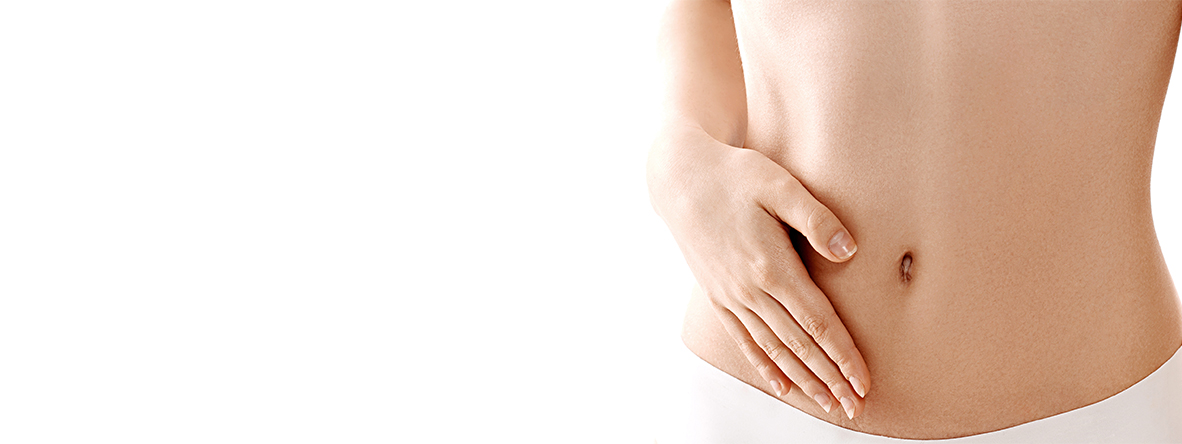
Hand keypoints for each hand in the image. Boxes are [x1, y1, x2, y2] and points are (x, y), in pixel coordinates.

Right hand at [648, 123, 870, 418]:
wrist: (680, 178)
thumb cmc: (734, 175)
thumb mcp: (779, 184)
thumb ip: (816, 218)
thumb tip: (849, 250)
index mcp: (771, 265)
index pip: (816, 321)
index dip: (842, 354)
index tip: (863, 380)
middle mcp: (750, 289)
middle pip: (799, 344)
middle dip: (829, 377)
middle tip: (855, 405)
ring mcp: (731, 296)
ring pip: (774, 349)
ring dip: (803, 379)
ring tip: (827, 402)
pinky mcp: (718, 295)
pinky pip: (744, 340)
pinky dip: (765, 366)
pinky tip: (782, 385)